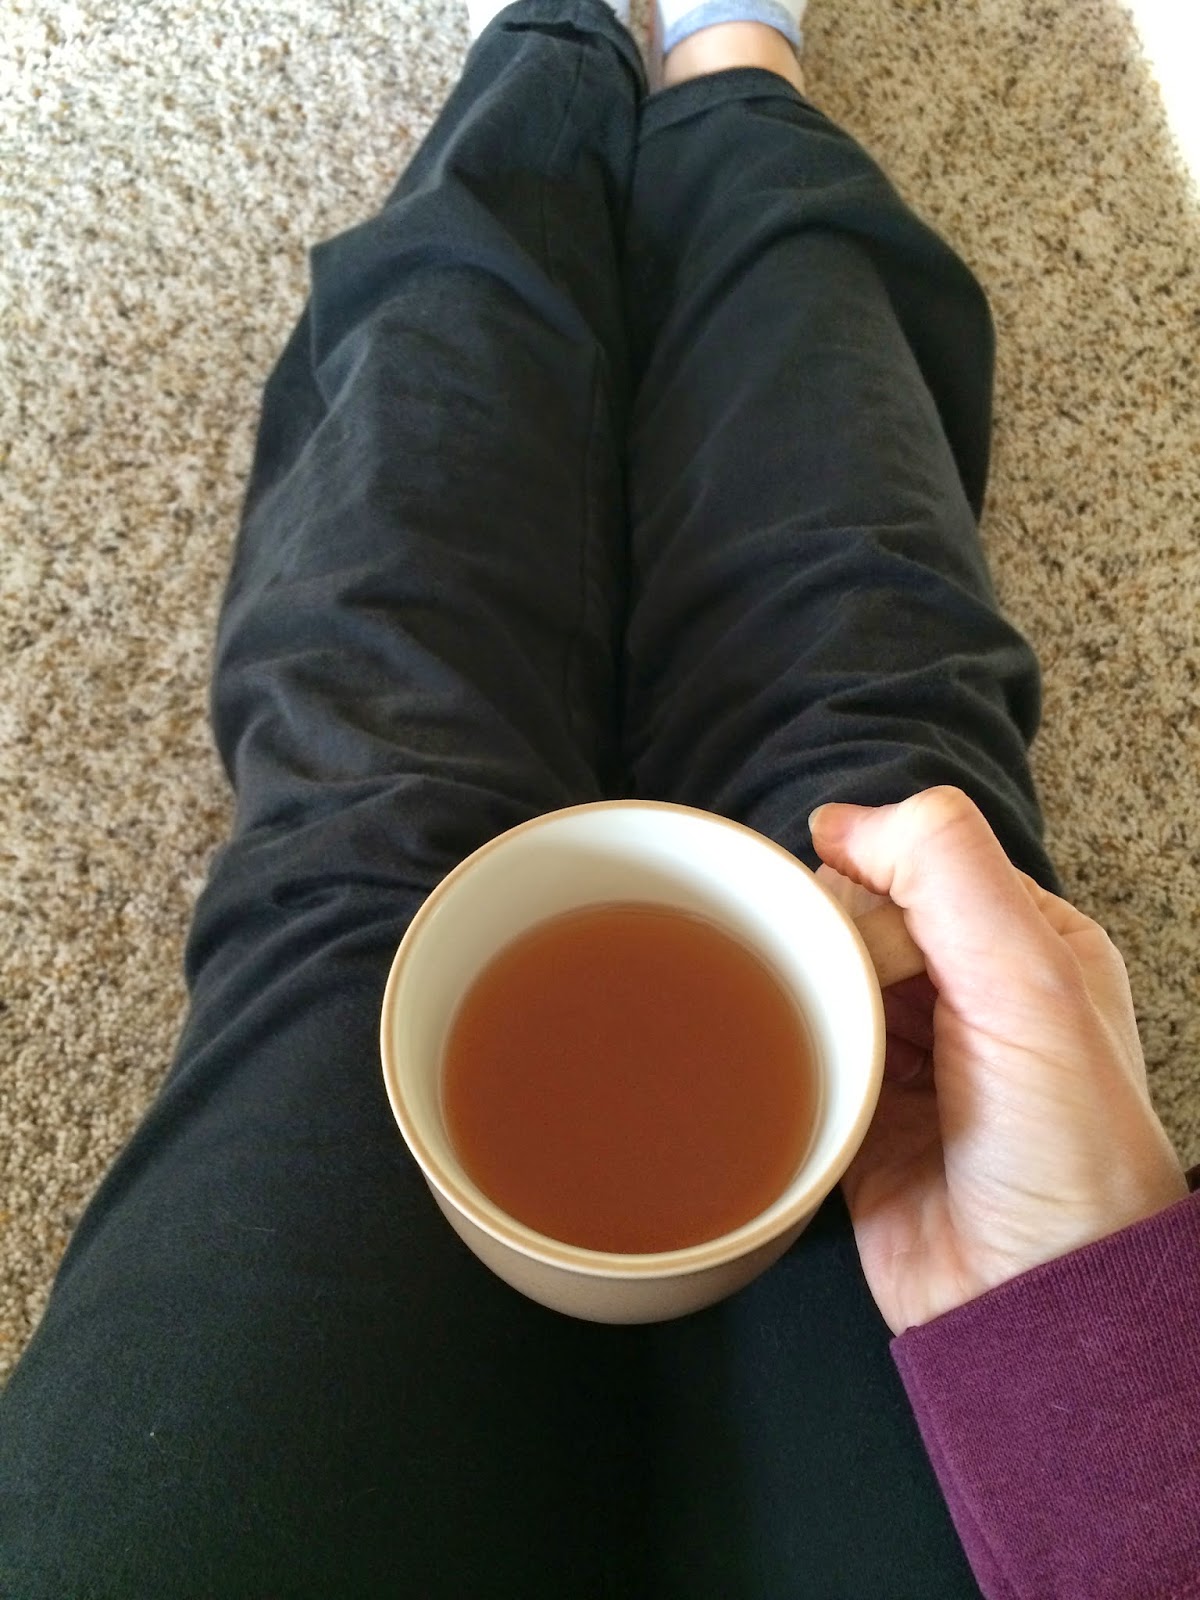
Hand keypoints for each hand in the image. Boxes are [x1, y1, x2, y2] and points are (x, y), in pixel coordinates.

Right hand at [809, 787, 1188, 1334]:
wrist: (1029, 1300)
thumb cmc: (1062, 1149)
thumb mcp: (1029, 977)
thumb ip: (946, 869)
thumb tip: (842, 819)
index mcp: (1027, 945)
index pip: (921, 867)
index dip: (877, 886)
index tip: (864, 935)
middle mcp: (970, 995)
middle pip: (862, 922)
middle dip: (836, 948)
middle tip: (849, 1002)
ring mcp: (912, 1058)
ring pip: (824, 982)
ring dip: (807, 998)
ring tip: (818, 1039)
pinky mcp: (859, 1116)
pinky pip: (800, 1055)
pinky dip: (787, 1053)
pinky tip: (782, 1062)